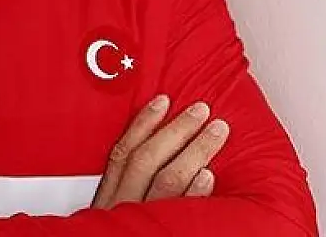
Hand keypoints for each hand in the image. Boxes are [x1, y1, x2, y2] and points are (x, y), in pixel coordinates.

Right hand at [90, 95, 230, 207]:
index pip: (122, 153)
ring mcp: (141, 221)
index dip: (142, 124)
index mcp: (107, 200)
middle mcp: (122, 207)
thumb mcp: (112, 218)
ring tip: (217, 131)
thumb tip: (156, 156)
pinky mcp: (159, 234)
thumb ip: (128, 192)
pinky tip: (208, 175)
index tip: (162, 101)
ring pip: (167, 179)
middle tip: (201, 110)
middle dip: (175, 130)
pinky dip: (195, 191)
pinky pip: (181, 210)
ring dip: (195, 151)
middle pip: (146, 160)